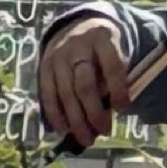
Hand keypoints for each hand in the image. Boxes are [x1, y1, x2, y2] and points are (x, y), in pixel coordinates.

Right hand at [37, 14, 131, 147]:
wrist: (74, 28)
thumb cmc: (102, 49)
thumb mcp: (115, 52)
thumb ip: (115, 77)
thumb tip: (109, 112)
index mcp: (102, 39)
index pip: (112, 66)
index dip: (118, 90)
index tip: (123, 109)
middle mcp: (77, 47)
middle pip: (84, 85)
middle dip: (95, 112)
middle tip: (105, 131)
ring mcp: (57, 58)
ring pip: (65, 94)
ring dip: (76, 120)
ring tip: (87, 139)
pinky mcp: (43, 68)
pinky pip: (48, 95)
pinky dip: (56, 115)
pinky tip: (64, 130)